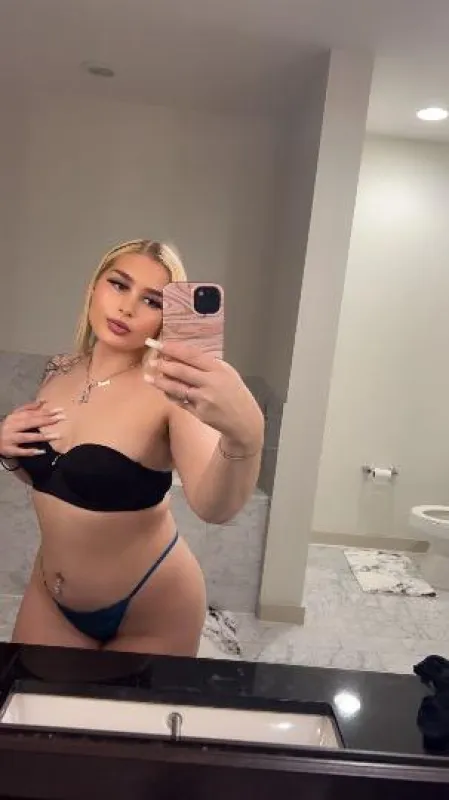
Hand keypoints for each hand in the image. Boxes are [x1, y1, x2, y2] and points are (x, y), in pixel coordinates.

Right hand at [0, 401, 63, 457]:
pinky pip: (21, 451)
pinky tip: (42, 451)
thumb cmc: (8, 426)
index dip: (46, 412)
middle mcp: (12, 427)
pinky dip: (31, 451)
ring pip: (27, 437)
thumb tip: (43, 401)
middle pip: (31, 423)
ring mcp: (10, 439)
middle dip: (47, 420)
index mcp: (15, 417)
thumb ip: (29, 408)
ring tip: (57, 435)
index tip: (60, 410)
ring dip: (42, 436)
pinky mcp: (9, 450)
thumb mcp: (16, 415)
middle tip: (62, 418)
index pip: (33, 413)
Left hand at [144, 342, 263, 449]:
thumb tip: (180, 356)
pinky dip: (170, 395)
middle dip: (163, 365)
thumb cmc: (235, 393)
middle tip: (151, 361)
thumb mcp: (227, 373)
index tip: (159, 344)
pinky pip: (180, 402)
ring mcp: (204, 399)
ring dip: (161, 382)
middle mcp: (211, 383)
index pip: (191, 355)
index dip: (173, 349)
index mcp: (219, 369)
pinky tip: (163, 390)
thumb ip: (207, 365)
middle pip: (181, 371)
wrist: (245, 421)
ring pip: (177, 388)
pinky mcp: (199, 413)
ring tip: (148, 377)